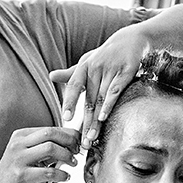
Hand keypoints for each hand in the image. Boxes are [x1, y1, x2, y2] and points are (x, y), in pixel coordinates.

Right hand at [0, 127, 80, 182]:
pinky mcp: (21, 176)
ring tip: (72, 164)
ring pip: (50, 148)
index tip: (79, 143)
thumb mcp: (29, 154)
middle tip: (78, 152)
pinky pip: (49, 172)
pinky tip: (66, 177)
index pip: (50, 128)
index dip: (69, 134)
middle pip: (51, 133)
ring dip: (67, 156)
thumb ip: (46, 147)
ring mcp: (18, 159)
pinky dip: (62, 174)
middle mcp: (18, 144)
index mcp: (21, 135)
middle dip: (70, 141)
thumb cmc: (17, 172)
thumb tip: (73, 143)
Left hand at [48, 28, 148, 149]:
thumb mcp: (88, 61)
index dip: (70, 103)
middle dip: (84, 123)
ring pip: (101, 99)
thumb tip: (51, 76)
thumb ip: (71, 73)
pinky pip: (116, 90)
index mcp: (84, 67)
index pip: (73, 87)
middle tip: (82, 142)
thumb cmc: (106, 54)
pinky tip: (104, 117)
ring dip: (95, 120)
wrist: (131, 39)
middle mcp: (95, 68)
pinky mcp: (127, 71)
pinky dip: (109, 104)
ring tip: (92, 138)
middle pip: (88, 100)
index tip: (66, 119)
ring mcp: (111, 69)